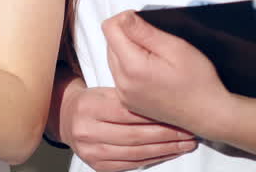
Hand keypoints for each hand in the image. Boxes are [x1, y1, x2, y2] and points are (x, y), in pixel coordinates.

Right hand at [59, 81, 196, 170]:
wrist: (68, 119)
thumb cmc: (92, 102)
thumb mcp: (105, 91)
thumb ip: (128, 96)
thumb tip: (164, 102)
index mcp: (89, 107)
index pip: (128, 113)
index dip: (155, 115)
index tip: (177, 114)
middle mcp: (87, 131)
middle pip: (134, 135)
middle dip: (166, 135)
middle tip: (187, 132)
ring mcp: (92, 152)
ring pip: (136, 153)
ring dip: (165, 150)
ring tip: (184, 144)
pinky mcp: (98, 166)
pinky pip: (132, 164)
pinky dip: (154, 159)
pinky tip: (168, 153)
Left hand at [102, 10, 232, 134]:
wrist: (209, 114)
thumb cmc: (199, 82)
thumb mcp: (175, 47)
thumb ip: (144, 31)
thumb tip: (123, 17)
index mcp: (132, 67)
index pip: (109, 28)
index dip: (126, 19)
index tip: (144, 23)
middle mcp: (122, 83)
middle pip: (110, 43)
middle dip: (127, 35)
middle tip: (155, 42)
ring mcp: (124, 95)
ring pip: (113, 58)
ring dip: (128, 51)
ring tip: (155, 56)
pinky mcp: (128, 102)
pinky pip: (119, 75)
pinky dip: (131, 67)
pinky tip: (151, 70)